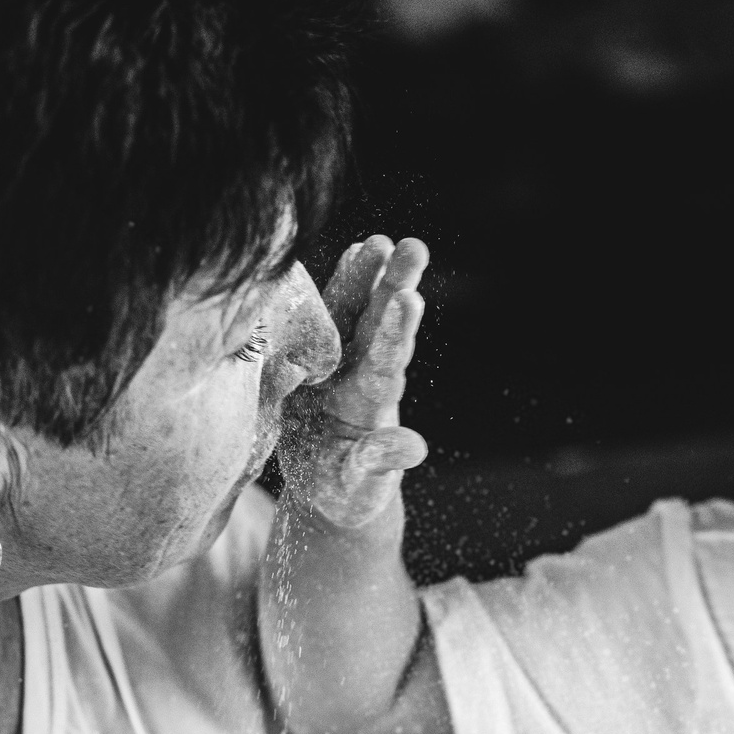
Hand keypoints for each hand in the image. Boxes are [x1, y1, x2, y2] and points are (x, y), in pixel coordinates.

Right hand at [277, 235, 430, 529]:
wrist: (327, 486)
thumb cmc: (344, 493)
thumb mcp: (359, 489)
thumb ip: (379, 465)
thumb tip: (415, 448)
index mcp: (370, 405)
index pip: (386, 363)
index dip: (396, 332)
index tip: (408, 298)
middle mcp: (361, 374)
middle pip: (380, 326)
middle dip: (394, 286)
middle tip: (413, 248)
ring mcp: (342, 362)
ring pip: (355, 312)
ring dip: (367, 276)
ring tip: (379, 239)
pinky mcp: (318, 357)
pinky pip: (327, 317)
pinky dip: (339, 285)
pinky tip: (351, 250)